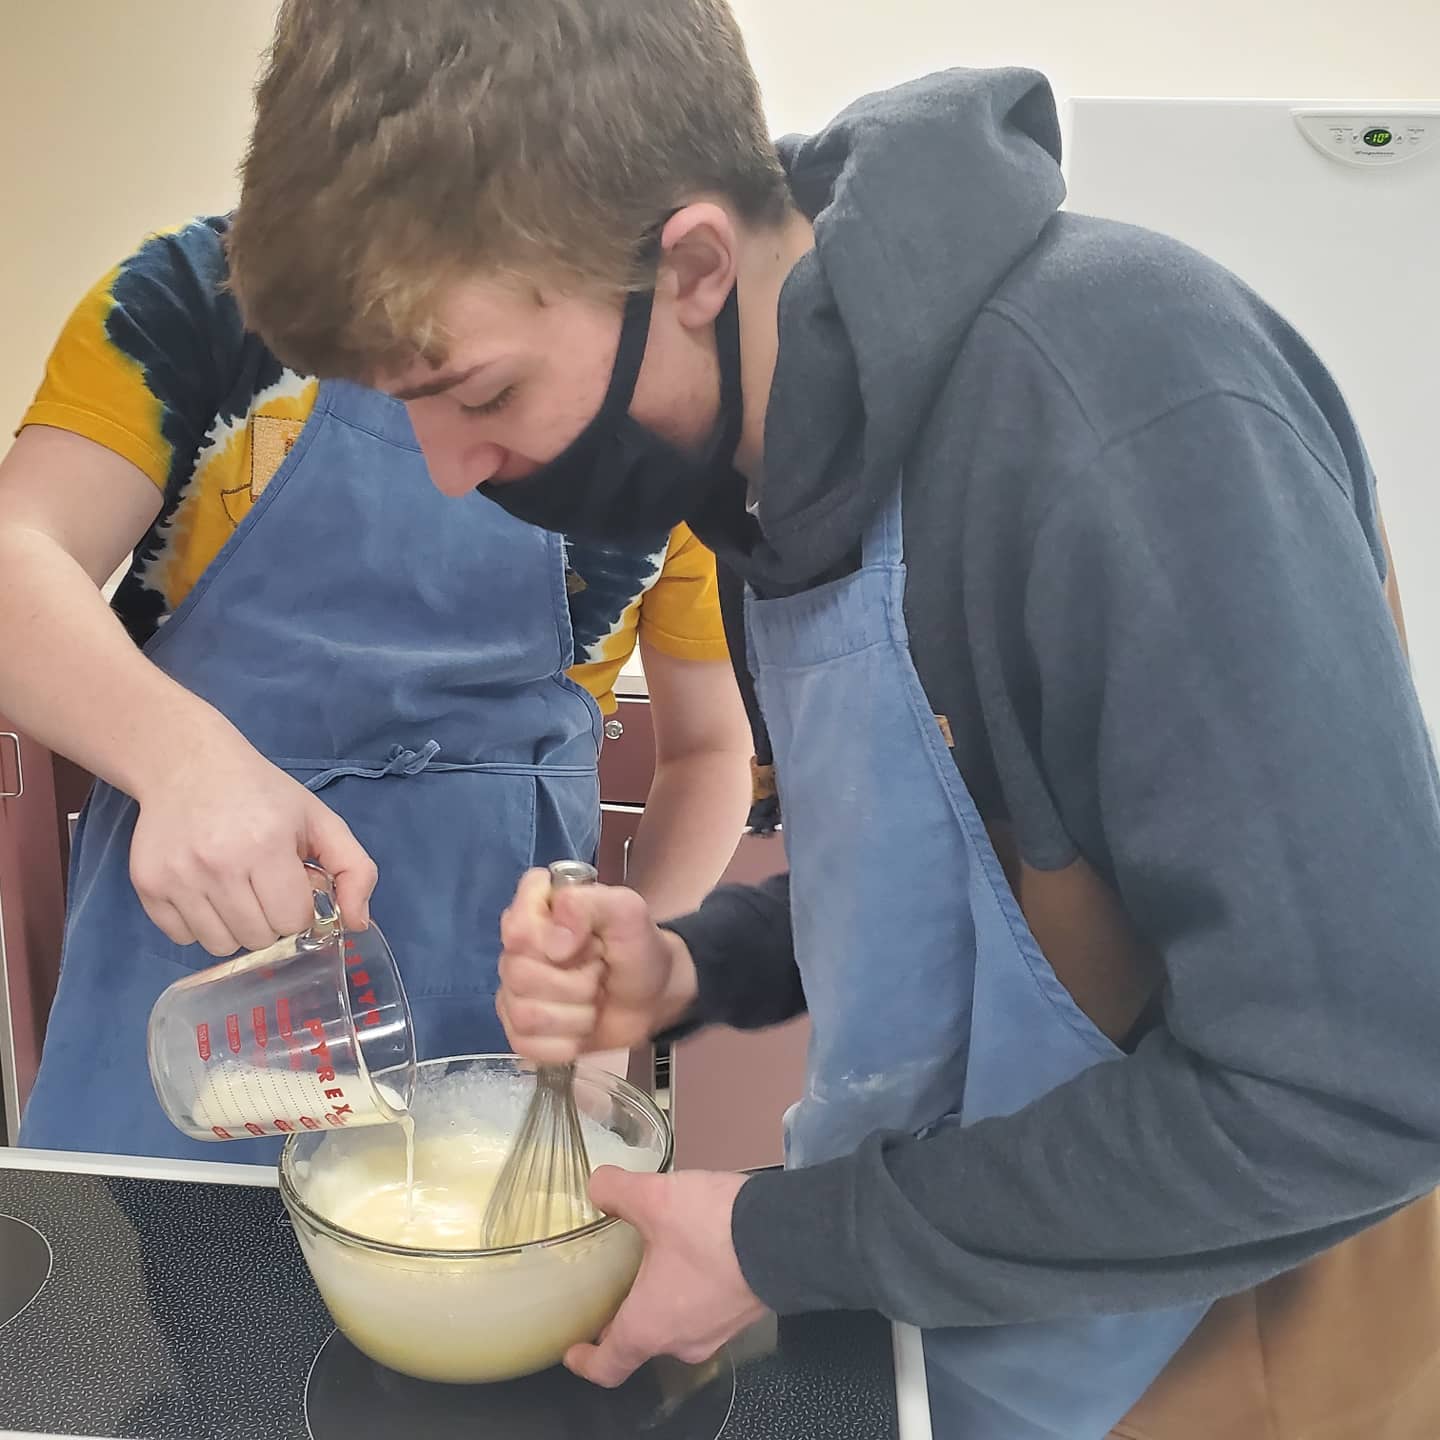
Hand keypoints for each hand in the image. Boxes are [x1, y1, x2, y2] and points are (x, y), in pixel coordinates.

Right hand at [129, 724, 377, 955]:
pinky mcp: (147, 885)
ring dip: (236, 927)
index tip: (291, 885)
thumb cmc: (262, 795)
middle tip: (263, 885)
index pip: (293, 921)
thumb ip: (354, 869)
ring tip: (235, 889)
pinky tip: (205, 889)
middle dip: (270, 919)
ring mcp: (178, 877)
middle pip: (258, 938)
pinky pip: (181, 938)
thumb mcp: (319, 820)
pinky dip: (199, 924)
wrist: (187, 765)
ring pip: (219, 946)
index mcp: (266, 845)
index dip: (298, 907)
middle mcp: (218, 865)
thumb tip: (358, 923)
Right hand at [496, 870, 697, 1062]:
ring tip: (594, 999)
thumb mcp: (626, 911)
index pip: (514, 923)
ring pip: (526, 1013)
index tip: (584, 942)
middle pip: (520, 974)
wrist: (653, 997)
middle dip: (575, 981)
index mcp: (536, 912)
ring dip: (576, 1014)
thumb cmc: (636, 948)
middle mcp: (517, 951)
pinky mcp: (521, 1031)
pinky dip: (566, 1042)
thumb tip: (555, 944)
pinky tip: (581, 1028)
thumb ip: (589, 905)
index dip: (546, 937)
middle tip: (599, 973)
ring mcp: (514, 992)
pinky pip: (527, 1045)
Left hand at [567, 1167, 766, 1386]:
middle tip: (612, 1294)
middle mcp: (683, 1340)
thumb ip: (617, 1191)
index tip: (573, 1351)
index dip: (585, 1361)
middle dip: (625, 1321)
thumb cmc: (714, 1231)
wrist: (787, 1235)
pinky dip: (693, 1292)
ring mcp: (718, 1330)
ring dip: (663, 1303)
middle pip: (642, 1342)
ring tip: (654, 1265)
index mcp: (650, 1326)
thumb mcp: (654, 1199)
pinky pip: (707, 1310)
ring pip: (677, 1325)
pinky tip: (695, 1255)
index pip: (608, 1366)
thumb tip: (598, 1185)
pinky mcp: (744, 1311)